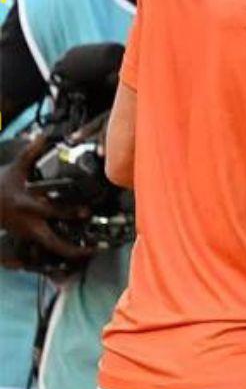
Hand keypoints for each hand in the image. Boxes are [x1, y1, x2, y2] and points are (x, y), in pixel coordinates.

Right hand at [0, 136, 92, 261]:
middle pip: (53, 242)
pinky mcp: (28, 236)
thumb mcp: (15, 167)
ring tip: (90, 253)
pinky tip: (78, 249)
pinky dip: (62, 248)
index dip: (70, 212)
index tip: (87, 212)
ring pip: (50, 248)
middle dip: (73, 248)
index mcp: (27, 205)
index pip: (51, 211)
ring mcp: (28, 232)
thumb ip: (31, 152)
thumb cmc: (0, 184)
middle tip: (93, 248)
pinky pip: (47, 245)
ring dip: (70, 252)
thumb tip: (44, 135)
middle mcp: (29, 223)